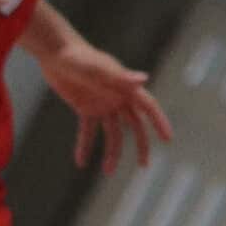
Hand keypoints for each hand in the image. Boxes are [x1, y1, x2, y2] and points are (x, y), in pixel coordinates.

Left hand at [41, 37, 169, 173]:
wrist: (56, 53)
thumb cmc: (80, 57)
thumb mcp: (99, 68)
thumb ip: (121, 76)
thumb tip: (144, 79)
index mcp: (127, 88)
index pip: (149, 107)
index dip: (160, 122)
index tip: (168, 139)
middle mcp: (119, 98)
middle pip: (135, 126)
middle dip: (141, 145)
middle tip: (144, 165)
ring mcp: (103, 104)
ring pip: (112, 133)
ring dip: (111, 151)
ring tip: (108, 171)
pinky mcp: (85, 108)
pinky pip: (87, 131)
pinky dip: (84, 146)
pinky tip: (81, 162)